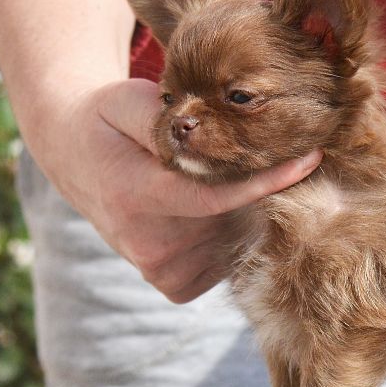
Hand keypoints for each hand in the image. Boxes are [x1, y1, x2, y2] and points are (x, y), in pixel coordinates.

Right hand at [47, 78, 320, 301]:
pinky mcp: (173, 285)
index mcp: (136, 196)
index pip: (217, 196)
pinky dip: (232, 238)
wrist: (74, 159)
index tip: (311, 158)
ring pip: (236, 242)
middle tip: (281, 160)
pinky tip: (214, 214)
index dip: (267, 180)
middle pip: (235, 220)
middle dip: (266, 194)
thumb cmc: (109, 120)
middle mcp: (149, 243)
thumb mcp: (126, 100)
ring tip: (225, 181)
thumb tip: (209, 129)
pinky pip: (226, 263)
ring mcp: (161, 269)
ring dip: (248, 216)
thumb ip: (165, 116)